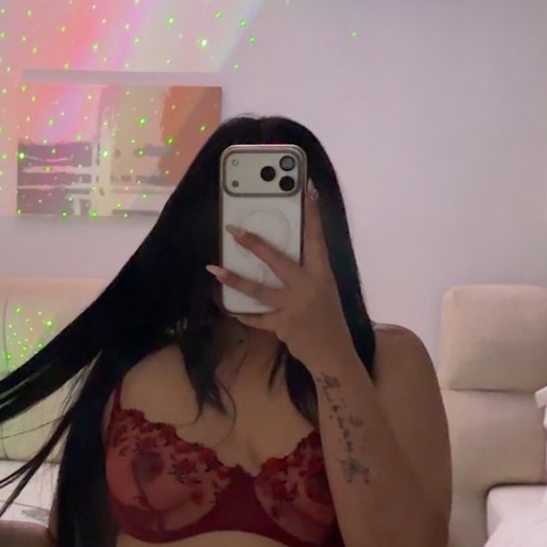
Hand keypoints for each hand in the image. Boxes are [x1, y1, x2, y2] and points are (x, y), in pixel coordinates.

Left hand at [207, 185, 352, 371]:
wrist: (333, 355)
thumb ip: (306, 276)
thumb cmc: (329, 320)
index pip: (316, 239)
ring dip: (234, 280)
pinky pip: (257, 317)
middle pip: (278, 260)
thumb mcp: (325, 291)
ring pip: (259, 290)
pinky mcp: (282, 325)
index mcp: (322, 274)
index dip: (312, 216)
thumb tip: (283, 261)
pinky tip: (229, 308)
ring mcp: (294, 307)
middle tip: (233, 230)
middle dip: (254, 244)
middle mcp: (308, 287)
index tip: (306, 191)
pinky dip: (243, 314)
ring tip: (213, 270)